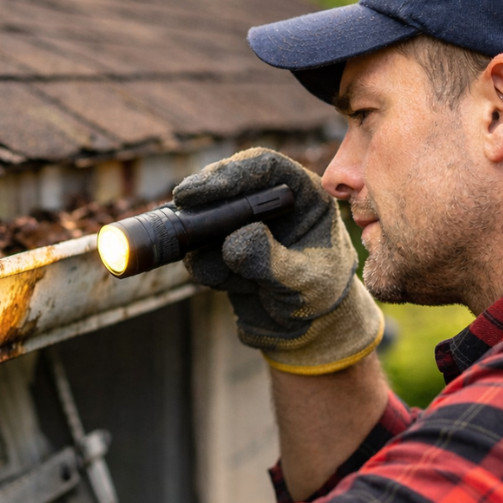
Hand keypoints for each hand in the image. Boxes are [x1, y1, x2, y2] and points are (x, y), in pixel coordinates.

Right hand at [173, 148, 382, 374]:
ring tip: (242, 281)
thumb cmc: (320, 299)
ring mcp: (243, 225)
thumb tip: (236, 237)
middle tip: (182, 207)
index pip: (266, 168)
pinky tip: (239, 288)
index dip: (232, 172)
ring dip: (208, 246)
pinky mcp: (222, 249)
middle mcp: (270, 204)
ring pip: (206, 218)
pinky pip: (199, 251)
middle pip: (227, 182)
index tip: (200, 191)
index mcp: (303, 196)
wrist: (307, 333)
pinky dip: (210, 271)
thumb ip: (272, 261)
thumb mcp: (305, 284)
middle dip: (204, 198)